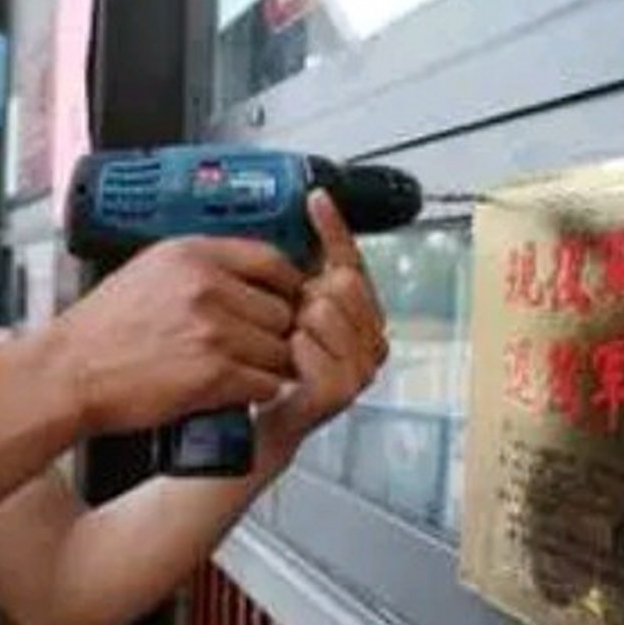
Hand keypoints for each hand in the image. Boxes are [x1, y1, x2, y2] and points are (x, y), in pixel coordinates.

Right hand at [51, 237, 304, 436]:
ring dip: (267, 365)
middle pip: (281, 308)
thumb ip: (199, 266)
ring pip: (278, 349)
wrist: (68, 372)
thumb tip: (245, 274)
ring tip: (242, 370)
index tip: (285, 300)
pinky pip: (266, 383)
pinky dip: (256, 392)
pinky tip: (234, 390)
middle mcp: (206, 286)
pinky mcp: (213, 374)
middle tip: (257, 346)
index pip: (271, 260)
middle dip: (274, 332)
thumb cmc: (101, 331)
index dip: (286, 285)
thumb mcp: (148, 271)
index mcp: (192, 255)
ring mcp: (212, 330)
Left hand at [260, 192, 389, 448]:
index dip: (334, 229)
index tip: (316, 199)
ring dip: (295, 326)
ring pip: (324, 312)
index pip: (352, 261)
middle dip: (308, 295)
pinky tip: (286, 365)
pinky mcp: (339, 391)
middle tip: (292, 322)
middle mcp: (371, 343)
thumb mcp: (287, 312)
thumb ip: (305, 272)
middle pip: (342, 284)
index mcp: (363, 318)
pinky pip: (308, 345)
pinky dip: (291, 350)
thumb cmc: (270, 369)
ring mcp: (360, 369)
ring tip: (287, 349)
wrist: (252, 426)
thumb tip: (310, 209)